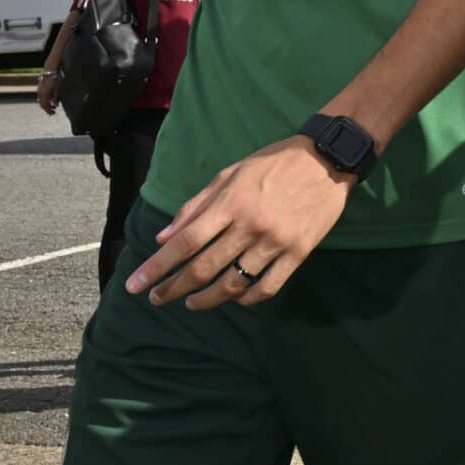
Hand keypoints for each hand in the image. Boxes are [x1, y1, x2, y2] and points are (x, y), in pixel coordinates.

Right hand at [35, 73, 61, 114]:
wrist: (49, 72)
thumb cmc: (54, 80)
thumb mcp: (57, 89)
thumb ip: (56, 98)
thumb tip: (55, 106)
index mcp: (44, 95)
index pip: (45, 106)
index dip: (49, 110)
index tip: (53, 113)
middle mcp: (40, 94)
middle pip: (42, 104)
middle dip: (47, 109)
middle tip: (53, 112)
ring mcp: (38, 91)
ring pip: (41, 101)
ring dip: (46, 105)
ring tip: (53, 107)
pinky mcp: (39, 89)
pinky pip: (41, 97)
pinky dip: (45, 101)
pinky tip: (50, 101)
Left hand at [129, 137, 353, 309]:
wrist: (328, 160)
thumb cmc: (274, 163)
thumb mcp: (230, 174)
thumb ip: (196, 206)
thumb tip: (162, 238)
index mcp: (231, 203)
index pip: (185, 242)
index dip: (157, 267)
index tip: (135, 285)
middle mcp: (251, 226)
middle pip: (204, 268)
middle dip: (173, 289)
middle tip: (157, 298)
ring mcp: (276, 242)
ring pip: (233, 284)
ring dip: (206, 300)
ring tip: (192, 304)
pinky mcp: (299, 253)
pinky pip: (267, 288)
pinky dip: (246, 299)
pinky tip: (235, 299)